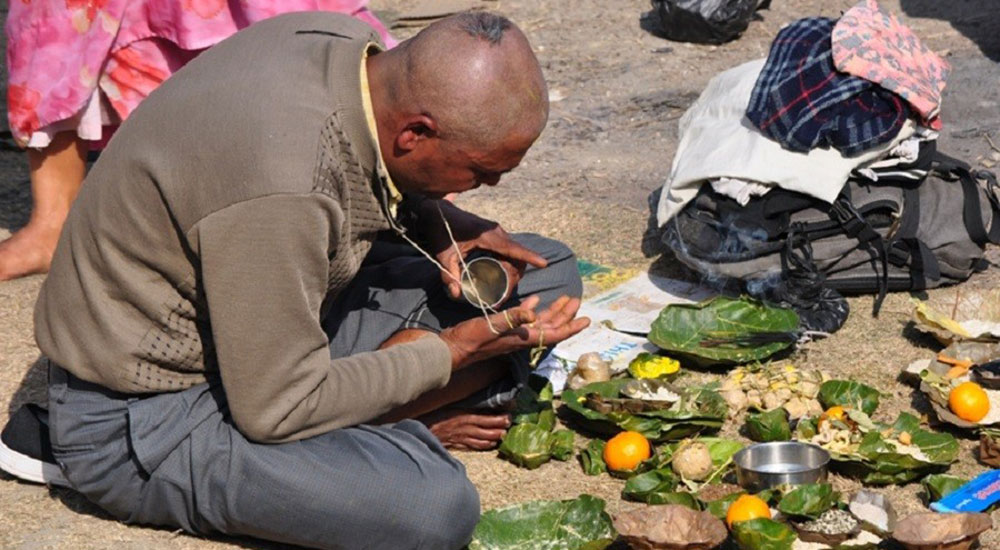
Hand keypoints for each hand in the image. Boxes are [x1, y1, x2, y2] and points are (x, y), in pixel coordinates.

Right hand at [421, 410, 510, 450]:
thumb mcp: (455, 408)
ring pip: (485, 441)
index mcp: (467, 418)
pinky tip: (491, 443)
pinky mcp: (462, 445)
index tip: (508, 417)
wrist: (427, 430)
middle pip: (490, 432)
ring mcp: (466, 439)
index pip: (488, 419)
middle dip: (501, 429)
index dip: (500, 419)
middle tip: (508, 426)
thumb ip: (469, 409)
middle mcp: (468, 429)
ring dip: (496, 438)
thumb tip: (483, 406)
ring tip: (503, 435)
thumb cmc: (440, 417)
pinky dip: (486, 445)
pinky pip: (477, 447)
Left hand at [422, 200, 546, 301]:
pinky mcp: (494, 235)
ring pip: (515, 253)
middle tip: (503, 296)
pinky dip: (509, 263)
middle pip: (517, 256)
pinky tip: (500, 277)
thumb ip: (450, 275)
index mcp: (488, 236)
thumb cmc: (441, 232)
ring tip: (502, 290)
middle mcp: (497, 233)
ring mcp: (497, 233)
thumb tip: (457, 295)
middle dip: (516, 276)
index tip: (544, 263)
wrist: (437, 212)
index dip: (530, 256)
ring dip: (513, 271)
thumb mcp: (444, 256)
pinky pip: (509, 250)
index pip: (514, 248)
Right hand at [439, 295, 590, 368]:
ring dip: (552, 311)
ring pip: (539, 323)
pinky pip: (522, 319)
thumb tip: (533, 312)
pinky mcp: (502, 330)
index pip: (553, 333)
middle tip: (576, 301)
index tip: (586, 320)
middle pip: (551, 327)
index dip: (571, 327)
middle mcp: (521, 338)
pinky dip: (530, 309)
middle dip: (565, 315)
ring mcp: (512, 334)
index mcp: (523, 338)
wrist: (452, 349)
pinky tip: (534, 301)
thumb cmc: (470, 340)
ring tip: (563, 299)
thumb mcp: (491, 326)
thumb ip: (512, 318)